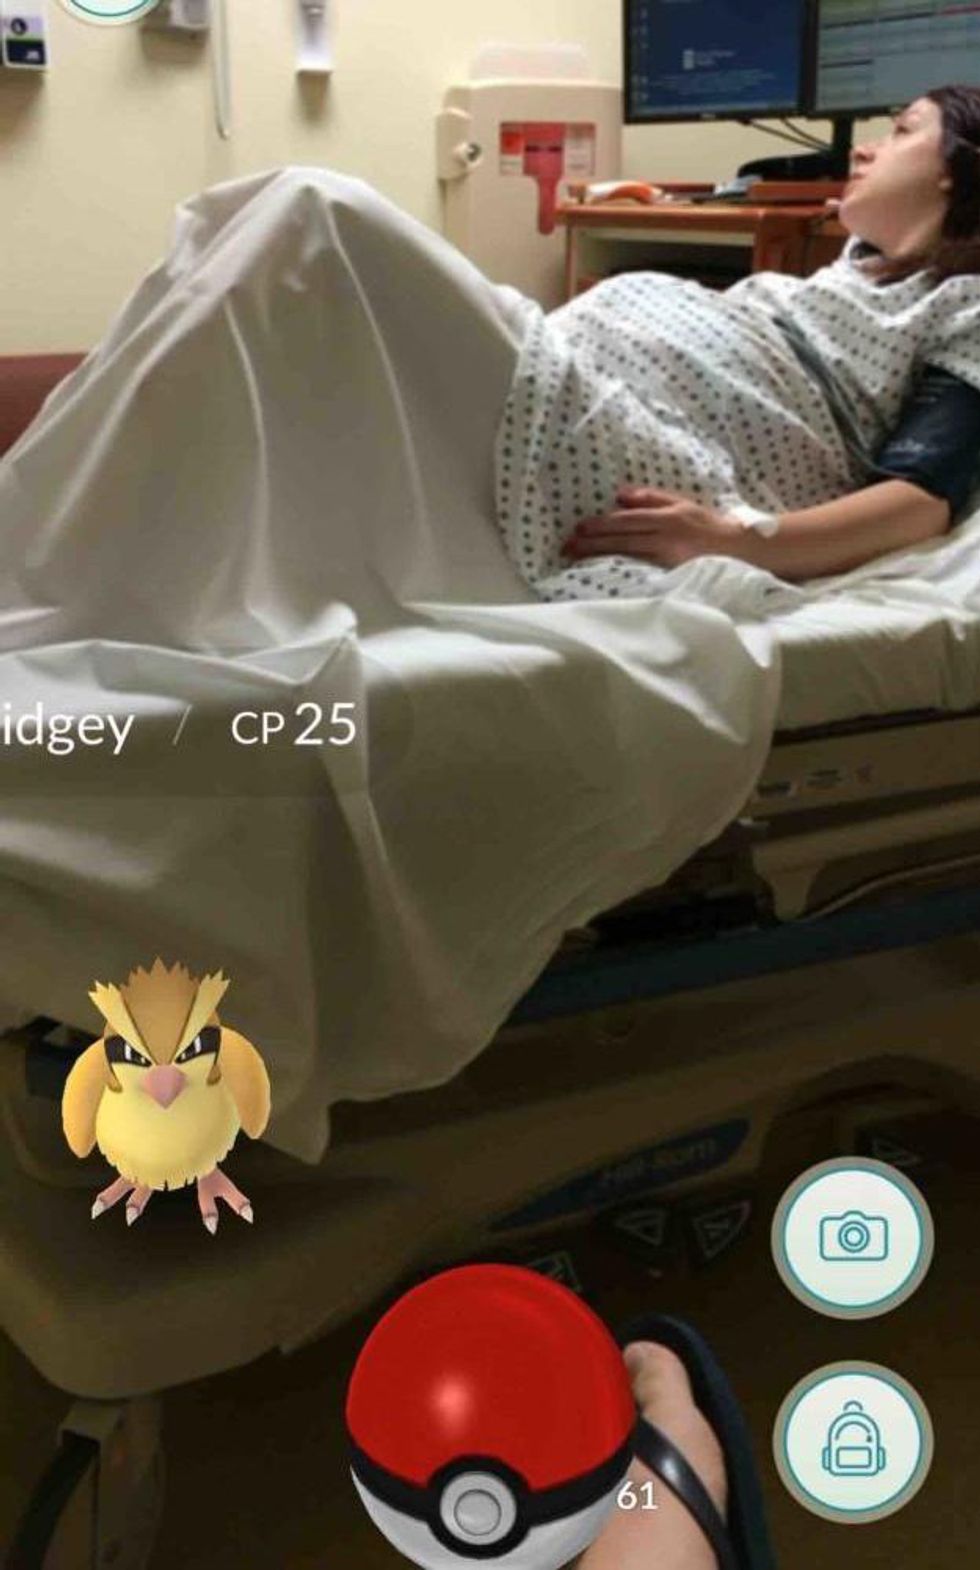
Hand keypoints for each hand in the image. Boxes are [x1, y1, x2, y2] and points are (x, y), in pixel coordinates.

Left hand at [560, 486, 749, 569]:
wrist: (742, 549)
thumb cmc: (708, 526)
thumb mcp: (682, 504)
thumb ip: (652, 498)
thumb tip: (619, 495)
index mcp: (668, 517)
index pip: (628, 520)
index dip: (602, 524)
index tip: (579, 528)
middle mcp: (667, 536)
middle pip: (624, 538)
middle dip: (593, 542)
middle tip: (567, 546)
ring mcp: (670, 558)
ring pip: (629, 555)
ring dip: (601, 556)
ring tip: (577, 558)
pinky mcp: (675, 574)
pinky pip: (643, 572)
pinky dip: (623, 571)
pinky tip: (604, 574)